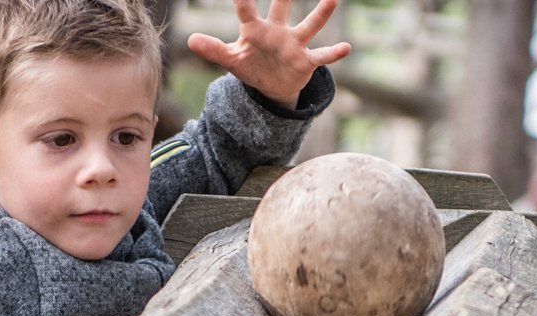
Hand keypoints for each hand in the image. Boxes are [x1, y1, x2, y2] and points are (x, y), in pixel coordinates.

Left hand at [187, 0, 350, 107]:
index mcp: (255, 29)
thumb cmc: (251, 66)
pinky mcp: (305, 60)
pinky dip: (334, 53)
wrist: (273, 85)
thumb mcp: (231, 60)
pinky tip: (346, 47)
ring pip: (309, 25)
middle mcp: (277, 31)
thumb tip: (190, 40)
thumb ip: (213, 49)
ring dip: (320, 14)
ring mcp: (294, 44)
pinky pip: (322, 55)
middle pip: (281, 7)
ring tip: (332, 0)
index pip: (245, 8)